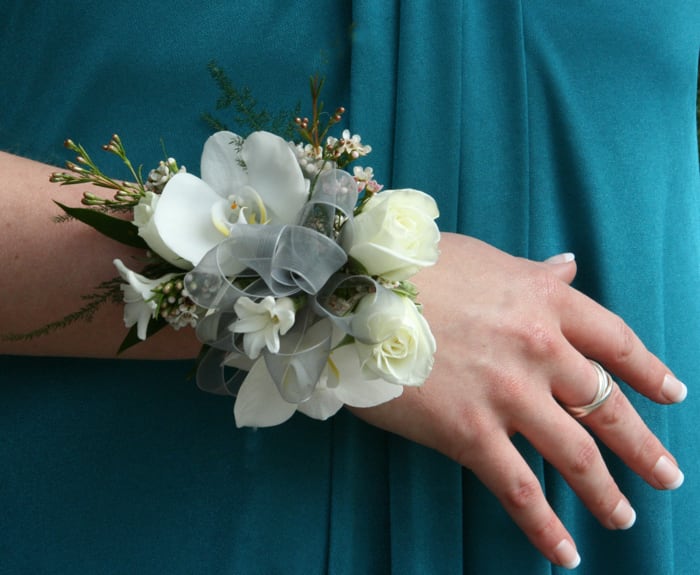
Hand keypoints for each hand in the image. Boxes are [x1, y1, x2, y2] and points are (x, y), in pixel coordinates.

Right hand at [350, 232, 685, 568]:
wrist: (353, 292)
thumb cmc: (414, 269)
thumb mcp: (483, 259)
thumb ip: (531, 272)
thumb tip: (568, 268)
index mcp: (544, 302)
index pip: (616, 341)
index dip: (648, 372)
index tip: (670, 395)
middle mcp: (538, 348)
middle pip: (607, 406)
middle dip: (642, 447)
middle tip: (666, 475)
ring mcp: (507, 392)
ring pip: (574, 454)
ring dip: (605, 491)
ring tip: (624, 515)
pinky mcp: (469, 431)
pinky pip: (518, 488)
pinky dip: (545, 525)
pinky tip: (564, 553)